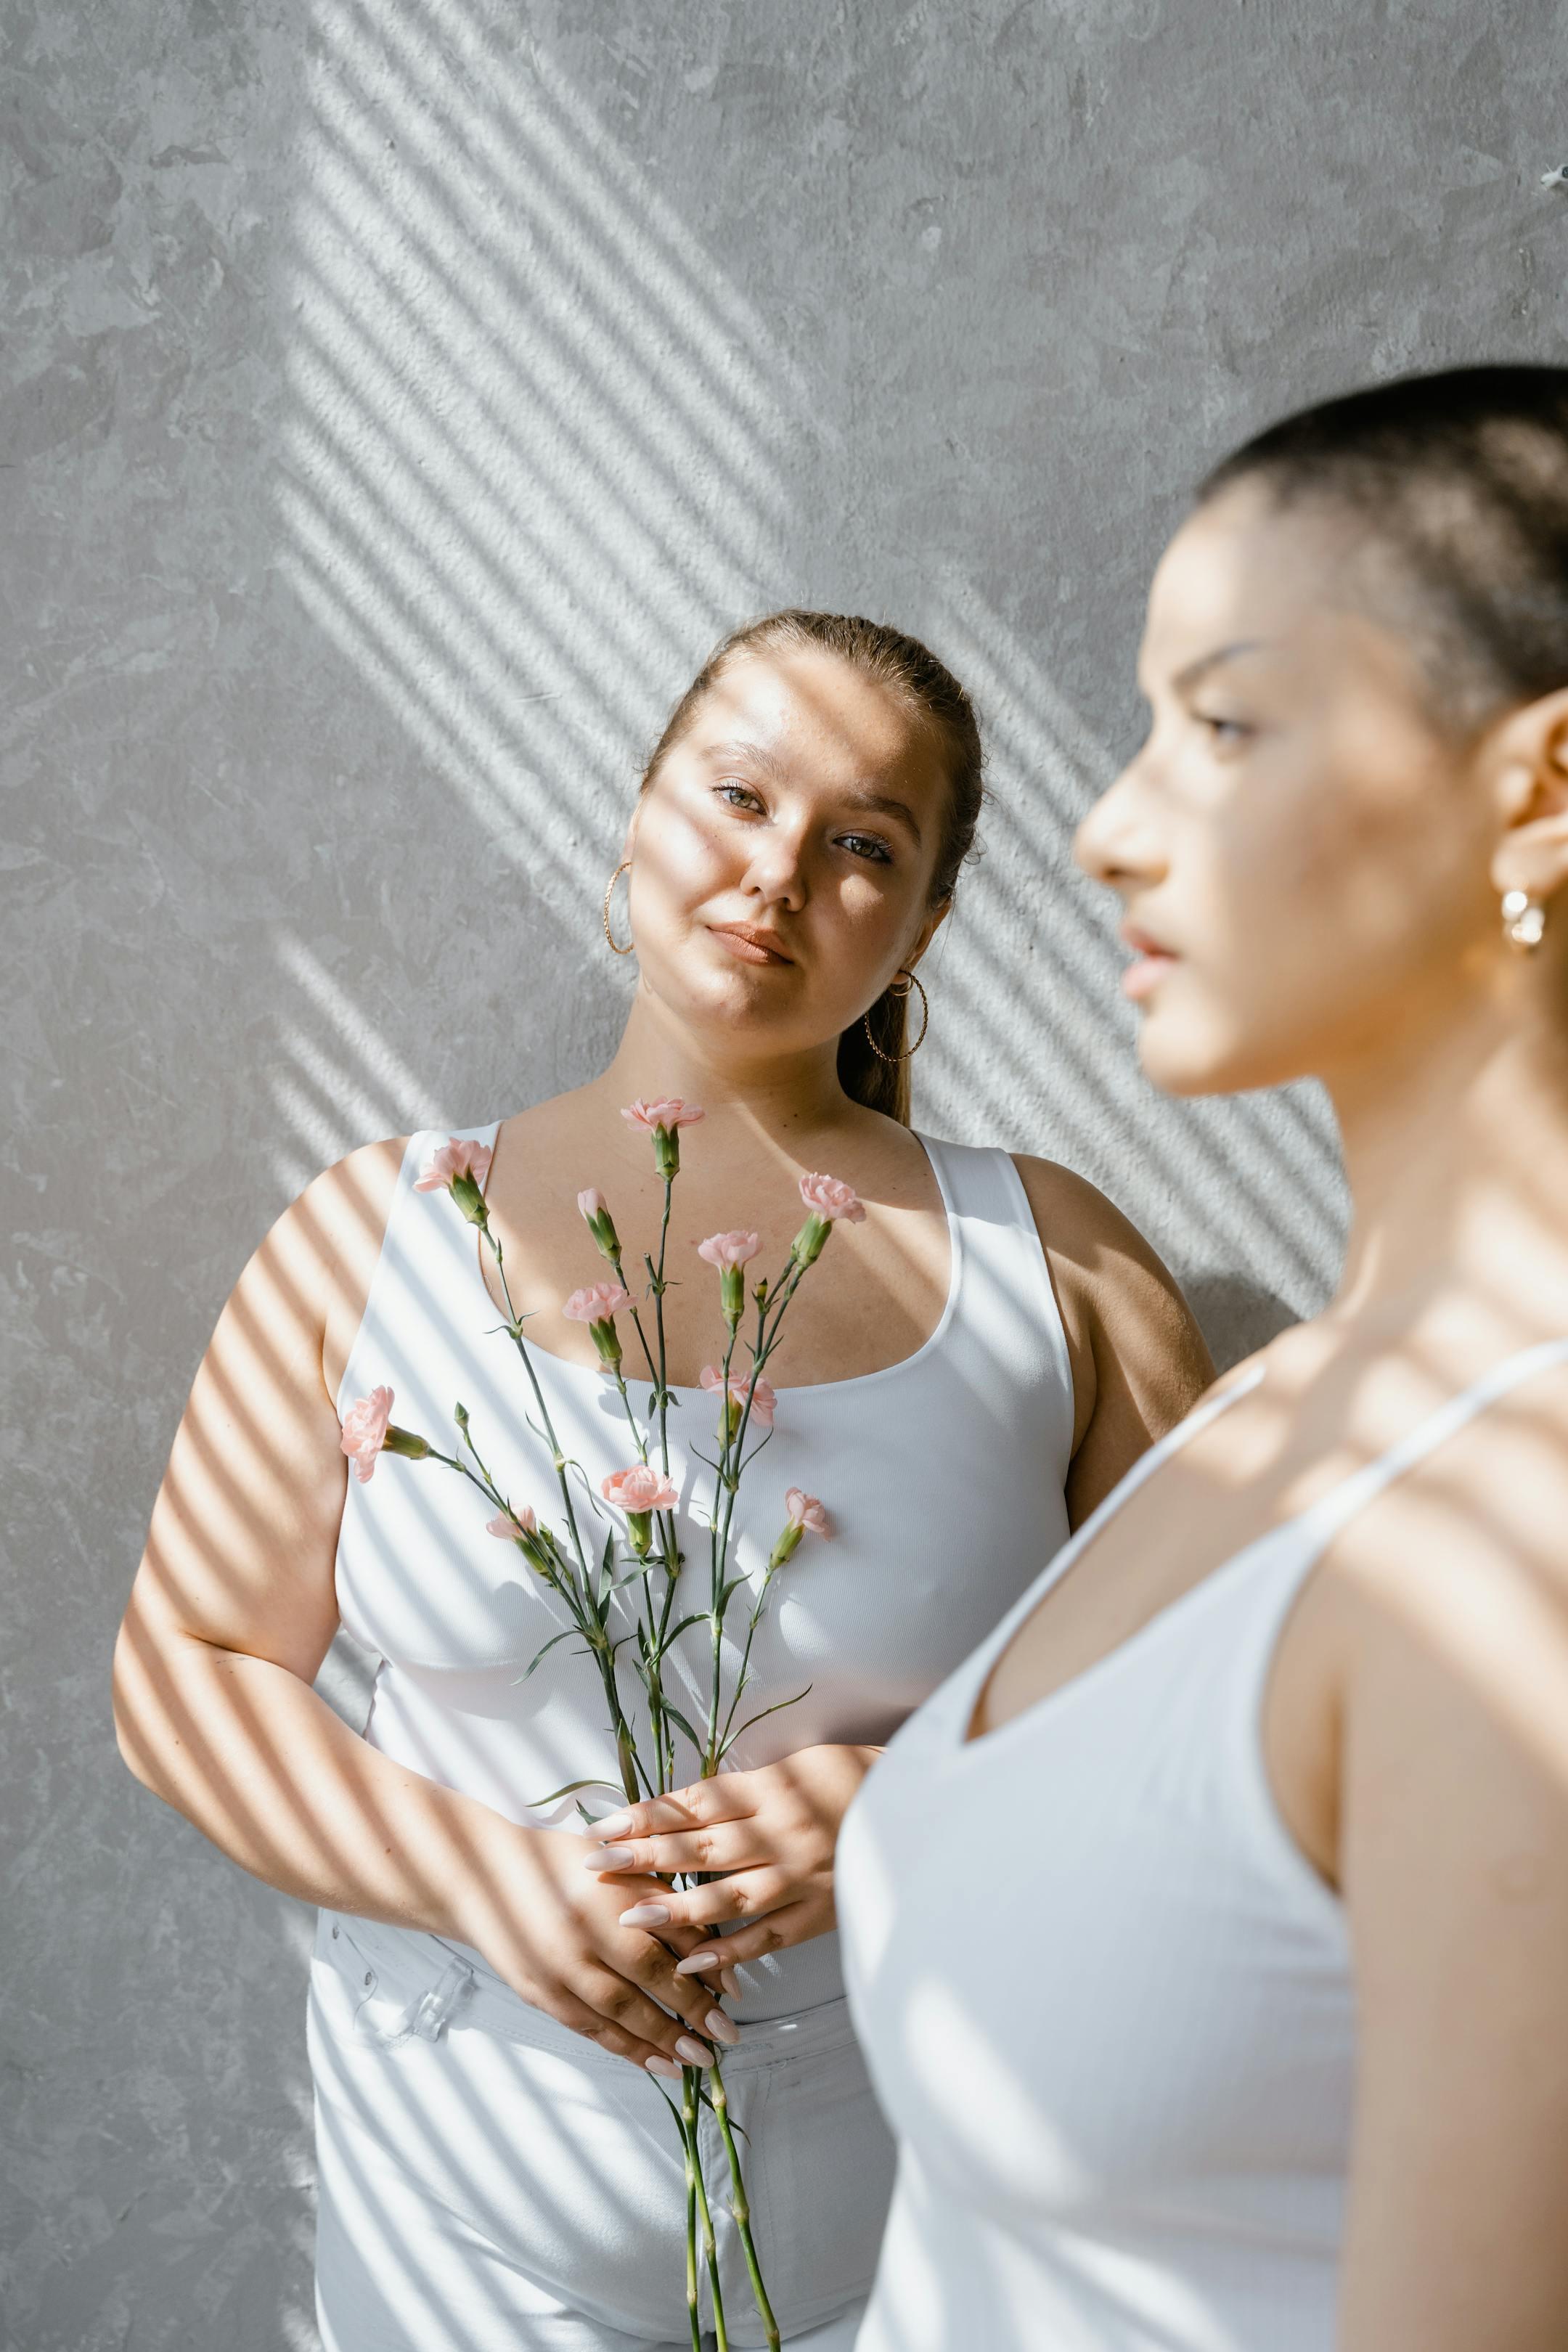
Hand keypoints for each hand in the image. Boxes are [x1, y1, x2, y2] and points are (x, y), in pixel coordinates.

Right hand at [450, 1819, 736, 2075]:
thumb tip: (712, 1952)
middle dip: (685, 2022)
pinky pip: (588, 2028)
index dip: (698, 1984)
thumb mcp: (617, 1869)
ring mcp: (554, 1971)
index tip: (732, 2006)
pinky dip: (623, 2048)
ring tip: (692, 2062)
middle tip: (721, 2045)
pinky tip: (651, 2060)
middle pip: (641, 1992)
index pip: (660, 1953)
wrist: (483, 1875)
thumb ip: (665, 1904)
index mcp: (602, 1901)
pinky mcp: (537, 1993)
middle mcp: (578, 1940)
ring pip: (615, 2018)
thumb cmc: (562, 1863)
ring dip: (657, 2044)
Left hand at [582, 1744, 881, 1973]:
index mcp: (774, 1790)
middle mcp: (781, 1833)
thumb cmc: (851, 1779)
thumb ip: (744, 1793)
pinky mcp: (817, 1914)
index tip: (605, 1823)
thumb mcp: (796, 1767)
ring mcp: (799, 1878)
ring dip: (675, 1910)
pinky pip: (765, 1937)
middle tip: (595, 1863)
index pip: (697, 1803)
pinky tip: (690, 1963)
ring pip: (727, 1898)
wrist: (920, 1807)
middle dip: (644, 1856)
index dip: (648, 1814)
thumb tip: (683, 1809)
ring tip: (629, 1916)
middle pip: (701, 1848)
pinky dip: (727, 1952)